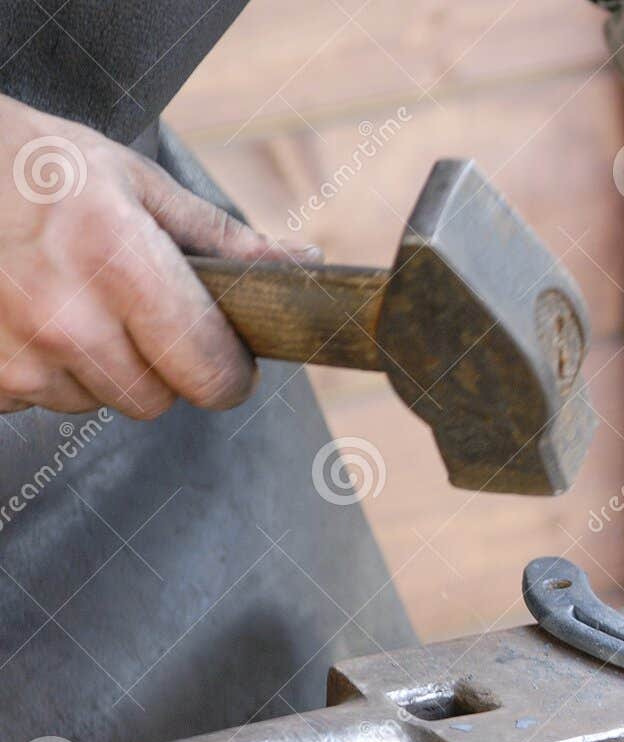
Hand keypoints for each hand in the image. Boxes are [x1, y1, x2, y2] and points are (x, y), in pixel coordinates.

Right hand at [0, 95, 318, 418]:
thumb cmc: (36, 166)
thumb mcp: (136, 183)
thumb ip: (223, 239)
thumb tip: (304, 264)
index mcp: (121, 265)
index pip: (211, 373)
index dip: (229, 372)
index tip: (226, 357)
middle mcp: (69, 319)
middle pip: (157, 401)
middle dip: (162, 369)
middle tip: (136, 315)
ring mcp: (20, 355)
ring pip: (98, 403)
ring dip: (99, 369)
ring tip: (72, 303)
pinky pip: (41, 401)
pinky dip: (45, 371)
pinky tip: (29, 316)